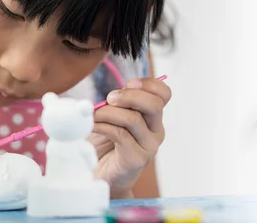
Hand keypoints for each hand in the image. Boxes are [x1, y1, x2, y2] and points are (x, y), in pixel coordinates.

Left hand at [88, 77, 170, 197]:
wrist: (100, 174)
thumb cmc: (104, 142)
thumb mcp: (111, 116)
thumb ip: (116, 103)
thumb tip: (110, 95)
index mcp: (152, 116)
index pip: (164, 94)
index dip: (149, 84)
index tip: (130, 83)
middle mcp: (155, 130)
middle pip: (154, 104)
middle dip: (129, 95)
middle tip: (109, 98)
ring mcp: (148, 146)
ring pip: (133, 119)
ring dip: (108, 112)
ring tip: (93, 115)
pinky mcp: (136, 159)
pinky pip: (120, 135)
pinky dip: (102, 126)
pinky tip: (92, 126)